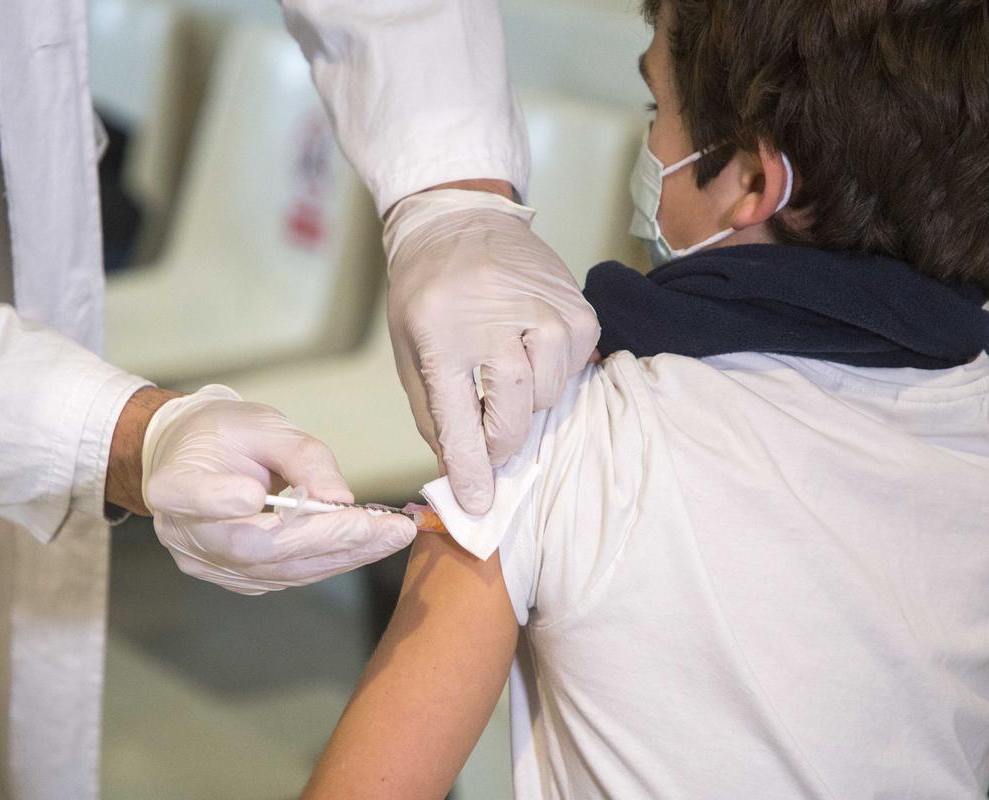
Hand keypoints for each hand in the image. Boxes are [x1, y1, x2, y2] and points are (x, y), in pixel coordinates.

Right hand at [134, 386, 415, 594]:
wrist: (195, 458)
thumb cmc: (224, 434)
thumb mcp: (260, 424)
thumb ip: (299, 455)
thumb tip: (339, 498)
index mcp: (172, 484)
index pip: (192, 498)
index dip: (221, 501)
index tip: (256, 493)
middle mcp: (184, 533)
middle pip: (252, 546)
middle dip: (322, 538)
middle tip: (381, 526)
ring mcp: (208, 563)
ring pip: (278, 569)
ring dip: (342, 554)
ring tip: (392, 534)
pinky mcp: (235, 578)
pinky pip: (287, 576)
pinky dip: (331, 560)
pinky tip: (368, 543)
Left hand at [383, 189, 599, 514]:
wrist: (459, 221)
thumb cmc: (428, 294)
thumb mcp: (410, 352)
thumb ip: (435, 416)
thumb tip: (463, 475)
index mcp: (441, 334)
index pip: (461, 421)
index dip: (471, 470)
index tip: (479, 504)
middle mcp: (496, 320)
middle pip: (514, 415)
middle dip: (500, 443)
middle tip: (489, 442)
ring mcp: (544, 311)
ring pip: (548, 397)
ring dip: (525, 402)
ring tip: (503, 369)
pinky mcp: (578, 308)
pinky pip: (572, 371)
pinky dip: (551, 374)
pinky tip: (528, 347)